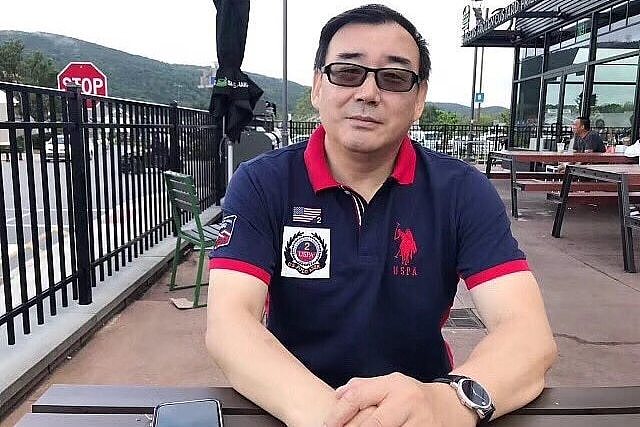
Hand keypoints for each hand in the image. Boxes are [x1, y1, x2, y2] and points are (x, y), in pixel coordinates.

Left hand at [323, 373, 476, 426]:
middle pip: (371, 423)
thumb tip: (338, 395)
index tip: (326, 425)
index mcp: (393, 385)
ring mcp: (419, 422)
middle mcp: (406, 402)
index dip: (338, 414)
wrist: (452, 405)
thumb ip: (364, 387)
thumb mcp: (391, 383)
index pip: (358, 397)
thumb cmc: (414, 395)